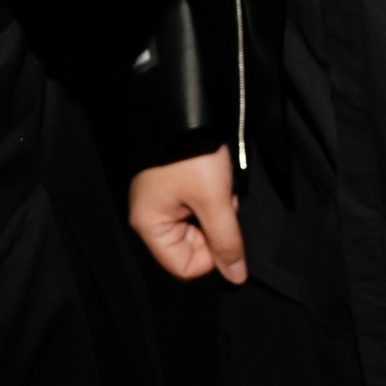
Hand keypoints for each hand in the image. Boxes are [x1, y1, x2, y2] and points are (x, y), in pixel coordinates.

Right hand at [129, 146, 245, 283]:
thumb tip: (236, 278)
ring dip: (216, 211)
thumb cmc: (192, 155)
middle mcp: (151, 217)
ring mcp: (162, 202)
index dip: (210, 256)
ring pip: (199, 228)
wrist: (183, 108)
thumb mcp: (215, 201)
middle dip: (215, 228)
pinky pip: (197, 209)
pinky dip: (212, 198)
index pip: (184, 267)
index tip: (222, 228)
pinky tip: (214, 179)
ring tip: (218, 185)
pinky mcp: (173, 188)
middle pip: (192, 247)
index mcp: (150, 225)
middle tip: (220, 200)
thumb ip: (226, 242)